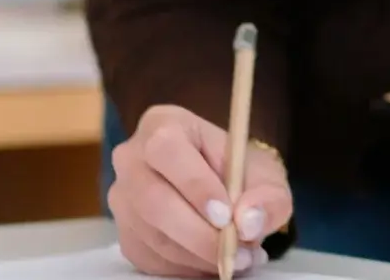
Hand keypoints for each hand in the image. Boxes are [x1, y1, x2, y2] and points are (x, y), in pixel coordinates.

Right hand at [106, 103, 292, 275]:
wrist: (222, 190)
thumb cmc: (239, 172)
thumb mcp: (266, 176)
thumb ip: (267, 195)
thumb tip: (248, 222)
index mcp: (163, 124)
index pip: (166, 149)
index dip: (195, 185)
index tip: (226, 216)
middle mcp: (131, 158)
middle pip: (152, 199)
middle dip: (199, 233)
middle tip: (238, 250)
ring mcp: (122, 198)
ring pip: (152, 235)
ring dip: (198, 255)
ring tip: (238, 259)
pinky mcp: (124, 233)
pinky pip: (149, 257)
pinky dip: (185, 267)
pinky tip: (212, 261)